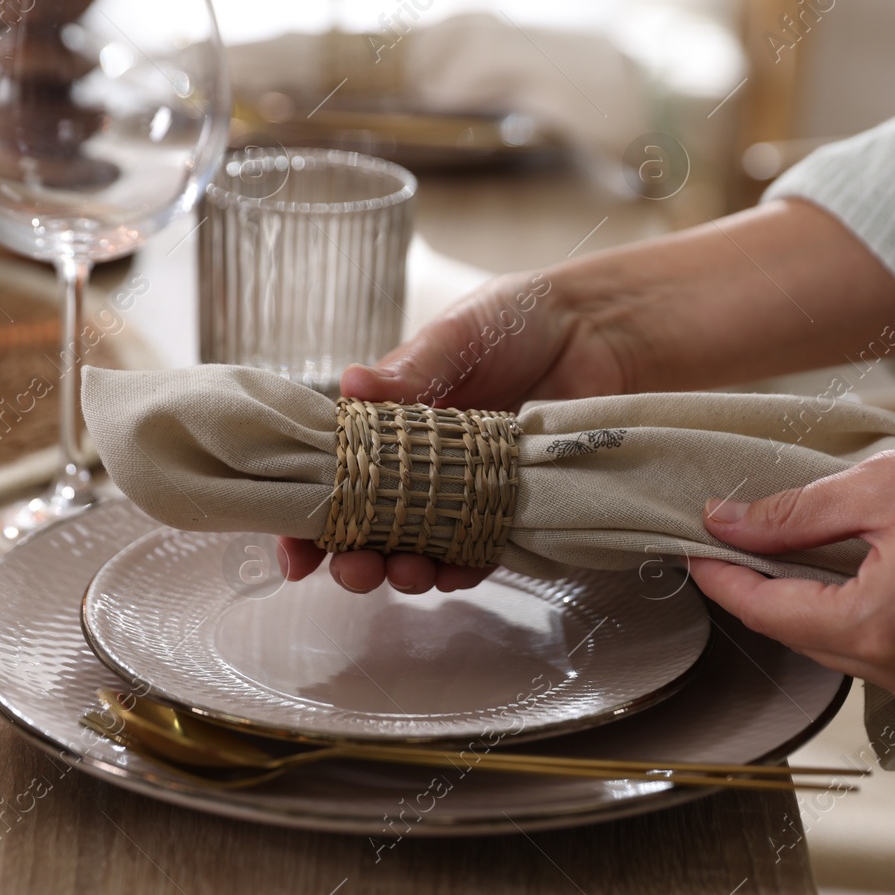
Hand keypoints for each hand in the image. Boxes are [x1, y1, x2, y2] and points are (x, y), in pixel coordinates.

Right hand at [280, 268, 633, 594]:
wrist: (602, 331)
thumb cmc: (519, 320)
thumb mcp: (460, 334)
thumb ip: (412, 368)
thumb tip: (351, 384)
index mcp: (389, 420)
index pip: (335, 473)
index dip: (307, 514)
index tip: (292, 551)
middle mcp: (419, 462)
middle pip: (368, 523)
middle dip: (351, 555)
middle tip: (352, 568)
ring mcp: (463, 489)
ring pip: (418, 545)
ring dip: (403, 568)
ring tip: (405, 572)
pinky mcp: (510, 508)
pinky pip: (479, 551)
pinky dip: (463, 568)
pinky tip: (454, 573)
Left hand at [691, 423, 894, 712]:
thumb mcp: (878, 486)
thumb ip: (790, 517)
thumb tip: (723, 523)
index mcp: (879, 627)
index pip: (769, 614)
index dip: (724, 582)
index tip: (693, 553)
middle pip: (816, 639)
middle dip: (783, 593)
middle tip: (756, 543)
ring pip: (865, 655)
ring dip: (844, 611)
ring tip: (844, 554)